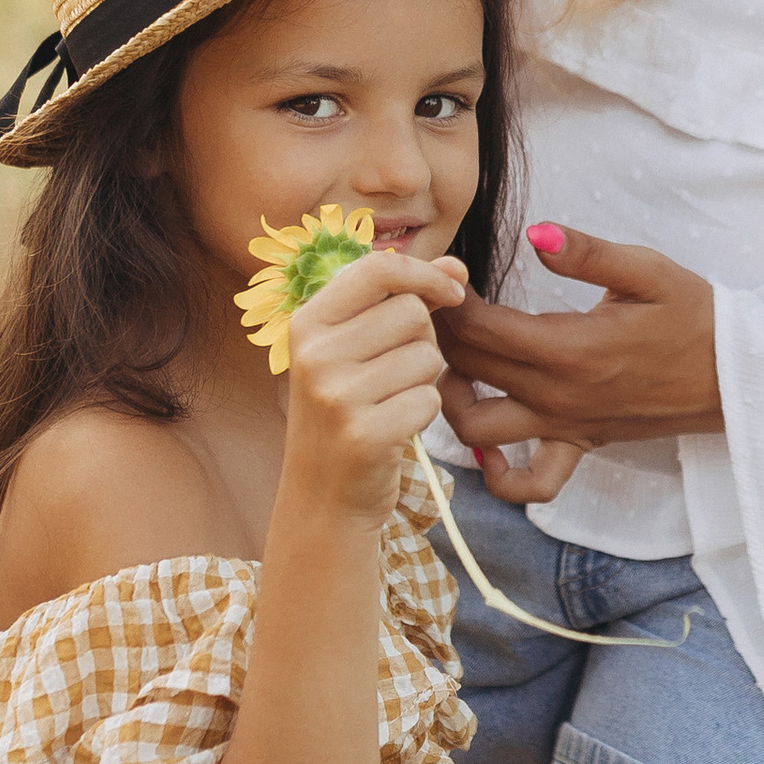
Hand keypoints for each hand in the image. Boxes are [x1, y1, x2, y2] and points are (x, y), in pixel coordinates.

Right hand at [278, 250, 466, 520]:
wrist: (323, 497)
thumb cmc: (347, 412)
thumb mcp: (357, 350)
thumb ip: (404, 299)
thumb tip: (456, 266)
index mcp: (307, 324)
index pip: (376, 268)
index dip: (424, 274)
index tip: (450, 293)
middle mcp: (315, 355)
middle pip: (412, 312)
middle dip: (422, 339)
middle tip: (394, 373)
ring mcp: (336, 396)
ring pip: (427, 356)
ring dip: (424, 379)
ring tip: (390, 402)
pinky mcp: (364, 434)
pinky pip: (429, 398)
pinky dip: (423, 413)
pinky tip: (394, 429)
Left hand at [437, 226, 721, 500]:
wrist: (735, 375)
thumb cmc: (694, 316)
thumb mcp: (647, 271)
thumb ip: (588, 253)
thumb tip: (537, 233)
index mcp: (569, 348)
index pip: (479, 326)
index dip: (446, 296)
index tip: (438, 270)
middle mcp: (557, 395)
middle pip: (465, 369)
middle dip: (437, 333)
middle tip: (434, 301)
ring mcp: (564, 426)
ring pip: (476, 431)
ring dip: (449, 399)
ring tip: (451, 363)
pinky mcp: (580, 444)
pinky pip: (531, 482)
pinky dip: (500, 475)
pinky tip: (490, 446)